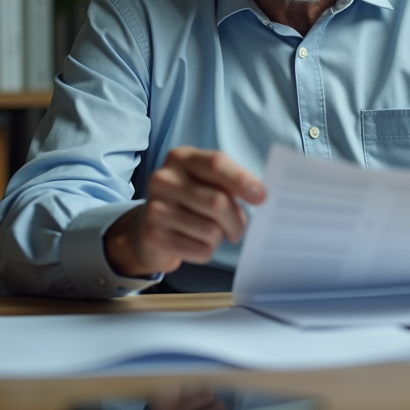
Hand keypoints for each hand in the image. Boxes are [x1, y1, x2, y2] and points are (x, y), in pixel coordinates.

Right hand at [105, 146, 265, 276]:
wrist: (147, 228)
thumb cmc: (188, 202)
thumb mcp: (204, 182)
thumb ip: (229, 183)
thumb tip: (260, 195)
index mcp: (181, 158)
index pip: (216, 164)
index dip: (242, 180)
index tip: (261, 197)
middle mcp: (164, 179)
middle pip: (217, 202)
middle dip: (237, 220)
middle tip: (239, 229)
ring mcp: (155, 208)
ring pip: (210, 230)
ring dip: (220, 238)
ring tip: (210, 233)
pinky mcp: (153, 236)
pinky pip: (200, 250)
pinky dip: (207, 251)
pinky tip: (195, 243)